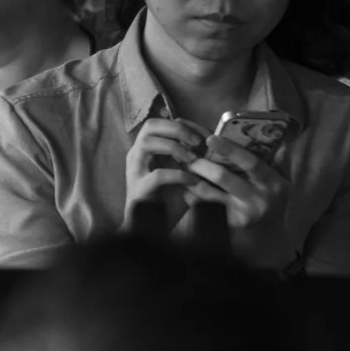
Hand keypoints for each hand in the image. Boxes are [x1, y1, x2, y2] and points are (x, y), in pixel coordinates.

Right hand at [125, 118, 209, 232]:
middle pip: (150, 126)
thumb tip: (215, 142)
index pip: (161, 123)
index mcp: (146, 149)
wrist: (151, 227)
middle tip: (197, 143)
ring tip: (193, 160)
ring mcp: (135, 171)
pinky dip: (179, 175)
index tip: (204, 136)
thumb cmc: (169, 199)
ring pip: (148, 143)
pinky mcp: (138, 189)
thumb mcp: (182, 171)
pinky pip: (158, 175)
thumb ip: (191, 157)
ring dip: (175, 148)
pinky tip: (193, 181)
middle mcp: (136, 155)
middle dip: (177, 130)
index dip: (184, 125)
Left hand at [181, 132, 295, 261]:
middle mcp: (258, 199)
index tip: (210, 138)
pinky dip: (191, 195)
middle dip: (201, 163)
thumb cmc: (274, 203)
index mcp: (272, 183)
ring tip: (180, 166)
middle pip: (223, 177)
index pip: (250, 163)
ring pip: (207, 193)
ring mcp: (240, 215)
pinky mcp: (226, 227)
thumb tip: (279, 139)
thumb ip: (280, 161)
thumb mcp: (283, 183)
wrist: (269, 241)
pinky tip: (183, 187)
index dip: (230, 149)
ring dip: (190, 178)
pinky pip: (202, 207)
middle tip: (185, 152)